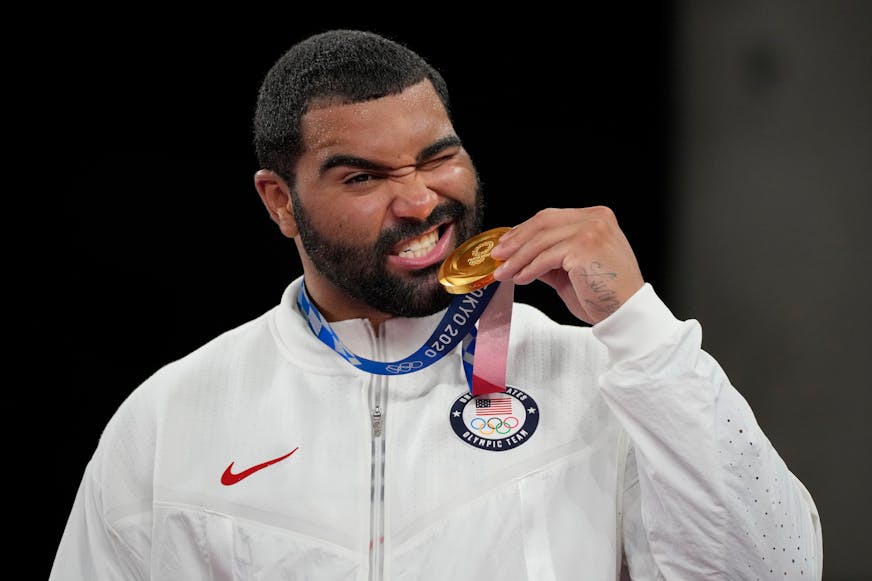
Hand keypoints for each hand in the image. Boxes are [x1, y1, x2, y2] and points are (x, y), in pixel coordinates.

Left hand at [490, 206, 644, 324]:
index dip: (524, 230)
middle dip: (516, 240)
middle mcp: (596, 218)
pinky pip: (546, 257)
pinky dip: (529, 268)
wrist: (626, 314)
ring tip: (504, 272)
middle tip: (498, 255)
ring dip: (518, 258)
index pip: (551, 217)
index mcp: (596, 218)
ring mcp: (591, 230)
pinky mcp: (584, 247)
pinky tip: (519, 278)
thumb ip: (550, 258)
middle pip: (543, 222)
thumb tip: (519, 256)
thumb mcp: (571, 270)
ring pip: (541, 240)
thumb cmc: (604, 295)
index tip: (506, 243)